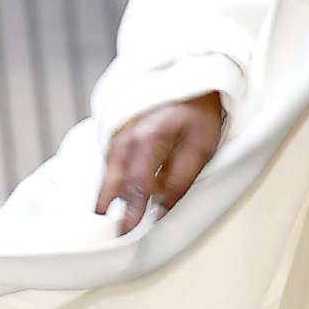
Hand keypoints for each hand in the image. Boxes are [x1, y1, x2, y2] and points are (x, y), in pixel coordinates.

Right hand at [95, 93, 224, 234]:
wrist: (190, 76)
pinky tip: (111, 196)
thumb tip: (160, 210)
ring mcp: (117, 133)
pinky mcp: (116, 134)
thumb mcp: (202, 147)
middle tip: (108, 233)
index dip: (130, 210)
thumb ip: (181, 181)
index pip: (136, 184)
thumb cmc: (200, 111)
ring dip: (107, 194)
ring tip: (105, 219)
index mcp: (149, 139)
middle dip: (107, 206)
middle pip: (111, 180)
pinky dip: (110, 180)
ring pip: (107, 171)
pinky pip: (110, 162)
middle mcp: (126, 136)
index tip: (126, 232)